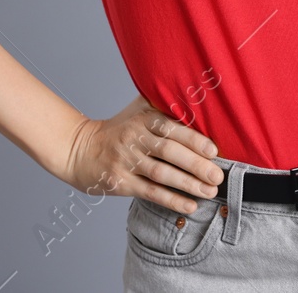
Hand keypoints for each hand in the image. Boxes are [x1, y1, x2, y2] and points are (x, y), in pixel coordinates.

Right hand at [59, 94, 223, 214]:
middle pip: (169, 152)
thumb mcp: (138, 110)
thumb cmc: (120, 129)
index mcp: (143, 119)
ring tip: (210, 191)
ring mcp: (126, 162)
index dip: (194, 140)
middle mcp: (134, 139)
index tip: (214, 151)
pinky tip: (190, 205)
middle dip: (196, 165)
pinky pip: (151, 193)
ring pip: (162, 174)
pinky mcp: (120, 183)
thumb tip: (199, 91)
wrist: (80, 149)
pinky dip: (172, 200)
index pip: (171, 128)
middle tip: (217, 176)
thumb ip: (164, 103)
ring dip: (188, 185)